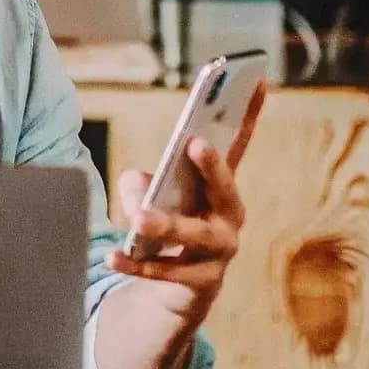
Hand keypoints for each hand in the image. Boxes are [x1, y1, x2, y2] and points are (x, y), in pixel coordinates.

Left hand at [107, 125, 248, 323]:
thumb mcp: (152, 197)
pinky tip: (113, 256)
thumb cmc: (169, 226)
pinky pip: (167, 271)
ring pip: (195, 234)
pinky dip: (137, 263)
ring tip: (138, 218)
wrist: (180, 290)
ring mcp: (220, 251)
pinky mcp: (201, 281)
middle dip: (212, 166)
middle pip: (225, 188)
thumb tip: (140, 192)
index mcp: (220, 187)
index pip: (238, 145)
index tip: (256, 79)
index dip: (248, 113)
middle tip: (195, 143)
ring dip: (167, 224)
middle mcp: (229, 216)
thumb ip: (140, 185)